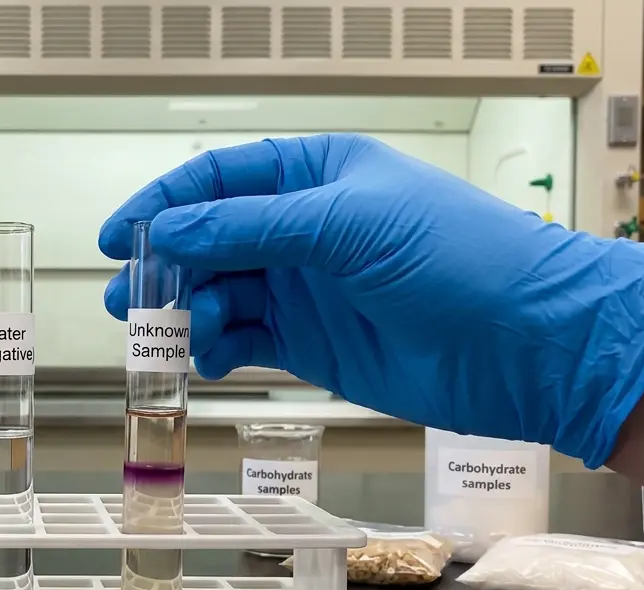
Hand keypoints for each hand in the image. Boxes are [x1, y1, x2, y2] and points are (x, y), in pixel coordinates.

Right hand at [99, 134, 643, 468]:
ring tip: (162, 336)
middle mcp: (304, 231)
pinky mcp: (310, 344)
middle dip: (165, 268)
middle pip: (209, 241)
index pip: (221, 180)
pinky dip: (217, 349)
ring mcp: (305, 289)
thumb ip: (252, 227)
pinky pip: (242, 340)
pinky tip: (210, 358)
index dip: (164, 204)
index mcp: (316, 178)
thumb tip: (173, 229)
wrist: (522, 344)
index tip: (121, 235)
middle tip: (129, 298)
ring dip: (185, 314)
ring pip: (220, 295)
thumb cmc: (459, 258)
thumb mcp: (347, 225)